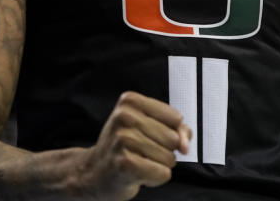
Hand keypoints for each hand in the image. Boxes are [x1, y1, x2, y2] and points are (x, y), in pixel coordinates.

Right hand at [76, 91, 191, 199]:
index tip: (149, 136)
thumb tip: (185, 145)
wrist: (94, 173)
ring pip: (169, 158)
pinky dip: (155, 179)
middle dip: (164, 151)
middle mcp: (124, 116)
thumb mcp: (149, 127)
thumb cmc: (126, 148)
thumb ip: (177, 129)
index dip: (170, 132)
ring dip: (158, 166)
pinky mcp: (125, 164)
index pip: (175, 118)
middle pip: (173, 139)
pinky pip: (163, 173)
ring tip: (138, 162)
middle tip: (141, 152)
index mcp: (130, 101)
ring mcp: (122, 139)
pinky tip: (137, 175)